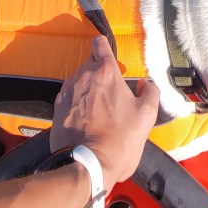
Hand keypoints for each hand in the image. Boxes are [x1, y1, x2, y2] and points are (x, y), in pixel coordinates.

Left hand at [50, 36, 159, 191]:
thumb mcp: (147, 116)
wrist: (86, 164)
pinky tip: (85, 118)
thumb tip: (145, 84)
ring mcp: (67, 90)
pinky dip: (77, 101)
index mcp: (106, 72)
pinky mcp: (56, 107)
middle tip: (110, 92)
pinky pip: (69, 95)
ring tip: (98, 109)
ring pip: (79, 79)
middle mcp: (83, 75)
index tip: (110, 58)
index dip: (104, 46)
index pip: (99, 43)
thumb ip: (151, 93)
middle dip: (99, 72)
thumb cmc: (120, 140)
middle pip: (90, 63)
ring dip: (88, 88)